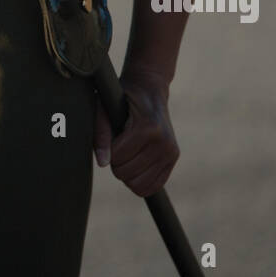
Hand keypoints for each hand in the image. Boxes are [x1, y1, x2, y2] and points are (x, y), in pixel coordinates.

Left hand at [93, 64, 179, 196]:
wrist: (149, 89)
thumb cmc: (122, 98)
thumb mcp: (105, 109)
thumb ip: (101, 134)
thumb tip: (102, 164)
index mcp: (148, 128)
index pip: (117, 158)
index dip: (109, 151)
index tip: (113, 136)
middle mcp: (164, 142)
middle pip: (126, 173)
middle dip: (117, 163)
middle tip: (119, 145)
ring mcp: (171, 151)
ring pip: (139, 185)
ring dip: (127, 174)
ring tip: (128, 154)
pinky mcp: (174, 158)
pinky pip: (153, 187)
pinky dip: (139, 183)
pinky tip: (136, 165)